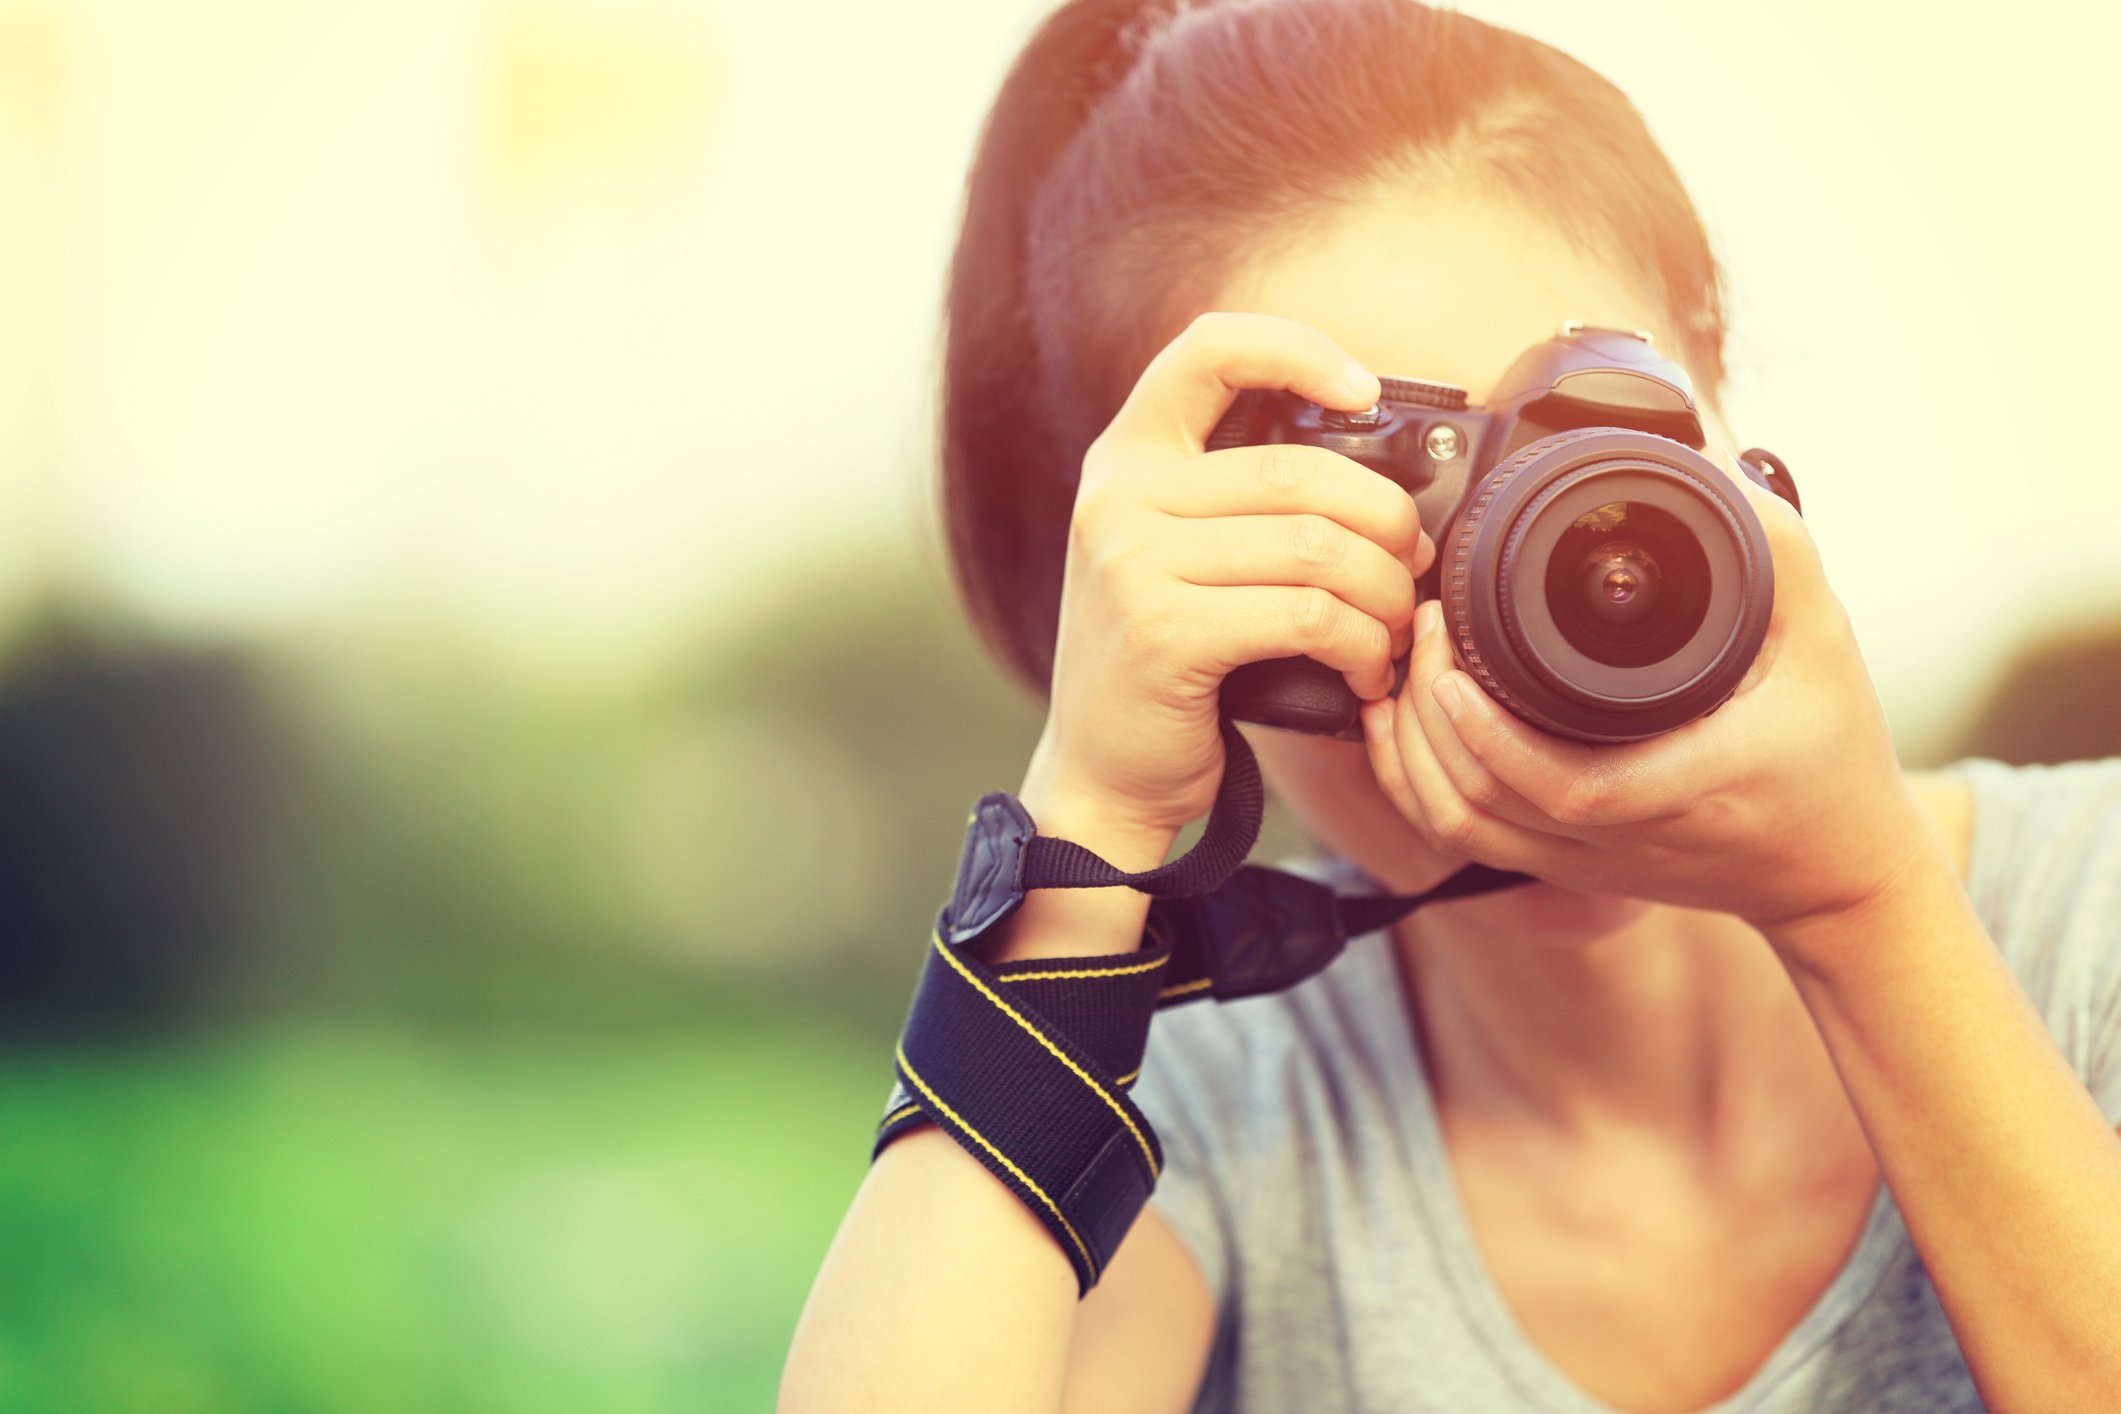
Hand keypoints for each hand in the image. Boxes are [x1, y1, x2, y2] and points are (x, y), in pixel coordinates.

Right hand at [1023, 312, 1434, 861]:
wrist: (1100, 773)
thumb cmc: (1167, 663)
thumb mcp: (1177, 557)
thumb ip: (1241, 500)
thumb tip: (1384, 474)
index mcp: (1125, 460)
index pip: (1207, 350)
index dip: (1297, 351)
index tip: (1363, 391)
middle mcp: (1117, 498)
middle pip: (1297, 470)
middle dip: (1385, 519)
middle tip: (1413, 566)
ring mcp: (1131, 563)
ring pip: (1315, 548)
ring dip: (1384, 594)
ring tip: (1394, 630)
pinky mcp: (1162, 634)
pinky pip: (1306, 616)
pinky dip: (1360, 646)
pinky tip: (1366, 672)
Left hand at [1358, 453, 1946, 949]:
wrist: (1837, 871)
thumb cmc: (1832, 749)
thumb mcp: (1823, 636)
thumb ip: (1773, 548)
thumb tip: (1703, 460)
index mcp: (1693, 785)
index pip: (1569, 788)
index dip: (1492, 739)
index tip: (1453, 670)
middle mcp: (1627, 836)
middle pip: (1486, 806)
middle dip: (1427, 719)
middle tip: (1421, 630)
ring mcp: (1588, 862)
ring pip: (1461, 830)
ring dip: (1410, 754)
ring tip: (1405, 667)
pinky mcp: (1567, 867)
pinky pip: (1466, 840)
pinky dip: (1419, 785)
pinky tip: (1403, 726)